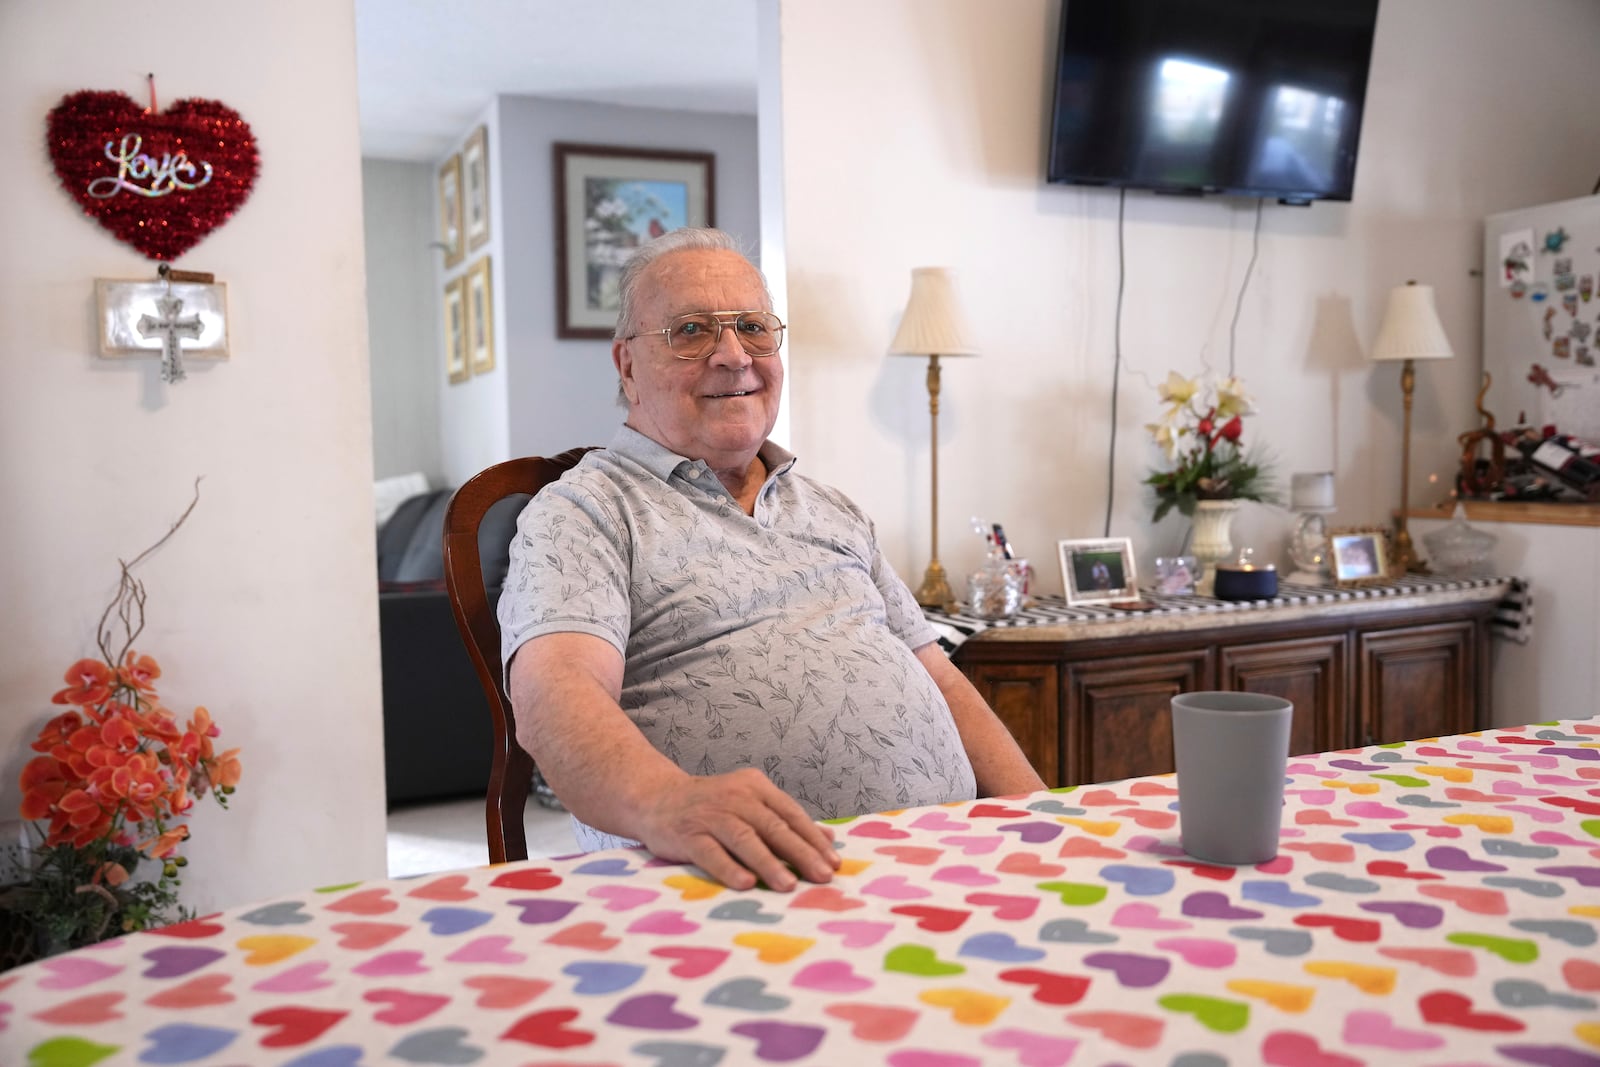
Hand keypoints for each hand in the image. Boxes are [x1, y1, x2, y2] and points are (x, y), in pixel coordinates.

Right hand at [634, 768, 840, 890]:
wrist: (657, 798)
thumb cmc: (712, 807)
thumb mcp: (751, 804)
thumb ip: (785, 821)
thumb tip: (828, 840)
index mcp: (755, 787)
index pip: (790, 814)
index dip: (813, 839)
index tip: (833, 863)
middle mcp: (735, 798)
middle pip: (773, 827)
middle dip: (801, 854)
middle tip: (823, 876)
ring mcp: (710, 816)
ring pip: (745, 840)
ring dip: (768, 864)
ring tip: (789, 885)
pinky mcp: (687, 835)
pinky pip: (710, 853)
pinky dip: (728, 868)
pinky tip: (745, 884)